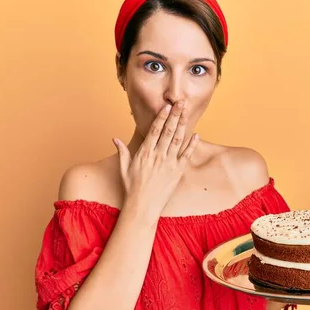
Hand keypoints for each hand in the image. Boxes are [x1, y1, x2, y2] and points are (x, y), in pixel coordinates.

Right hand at [113, 101, 198, 217]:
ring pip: (178, 140)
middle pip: (168, 131)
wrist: (143, 206)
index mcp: (144, 153)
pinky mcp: (177, 172)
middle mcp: (157, 156)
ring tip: (187, 112)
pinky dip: (191, 145)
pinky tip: (195, 134)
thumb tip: (114, 138)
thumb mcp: (123, 168)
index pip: (154, 130)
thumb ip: (122, 152)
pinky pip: (186, 156)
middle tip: (181, 102)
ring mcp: (169, 164)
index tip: (167, 106)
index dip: (162, 117)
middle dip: (175, 115)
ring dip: (183, 125)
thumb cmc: (132, 188)